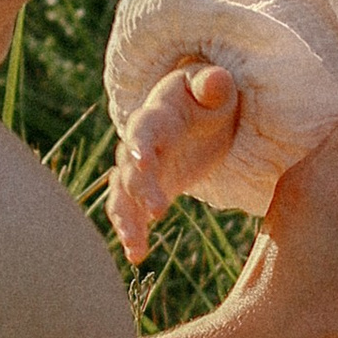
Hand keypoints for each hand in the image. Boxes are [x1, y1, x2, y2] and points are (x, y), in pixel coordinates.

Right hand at [107, 62, 240, 262]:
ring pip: (122, 194)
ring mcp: (140, 169)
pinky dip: (132, 232)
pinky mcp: (146, 189)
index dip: (140, 144)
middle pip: (131, 167)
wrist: (198, 112)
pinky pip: (131, 212)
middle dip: (140, 189)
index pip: (143, 128)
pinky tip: (136, 255)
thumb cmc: (208, 95)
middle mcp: (140, 143)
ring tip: (134, 246)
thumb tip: (214, 81)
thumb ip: (213, 84)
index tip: (143, 162)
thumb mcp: (215, 87)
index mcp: (157, 114)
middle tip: (157, 211)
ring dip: (126, 219)